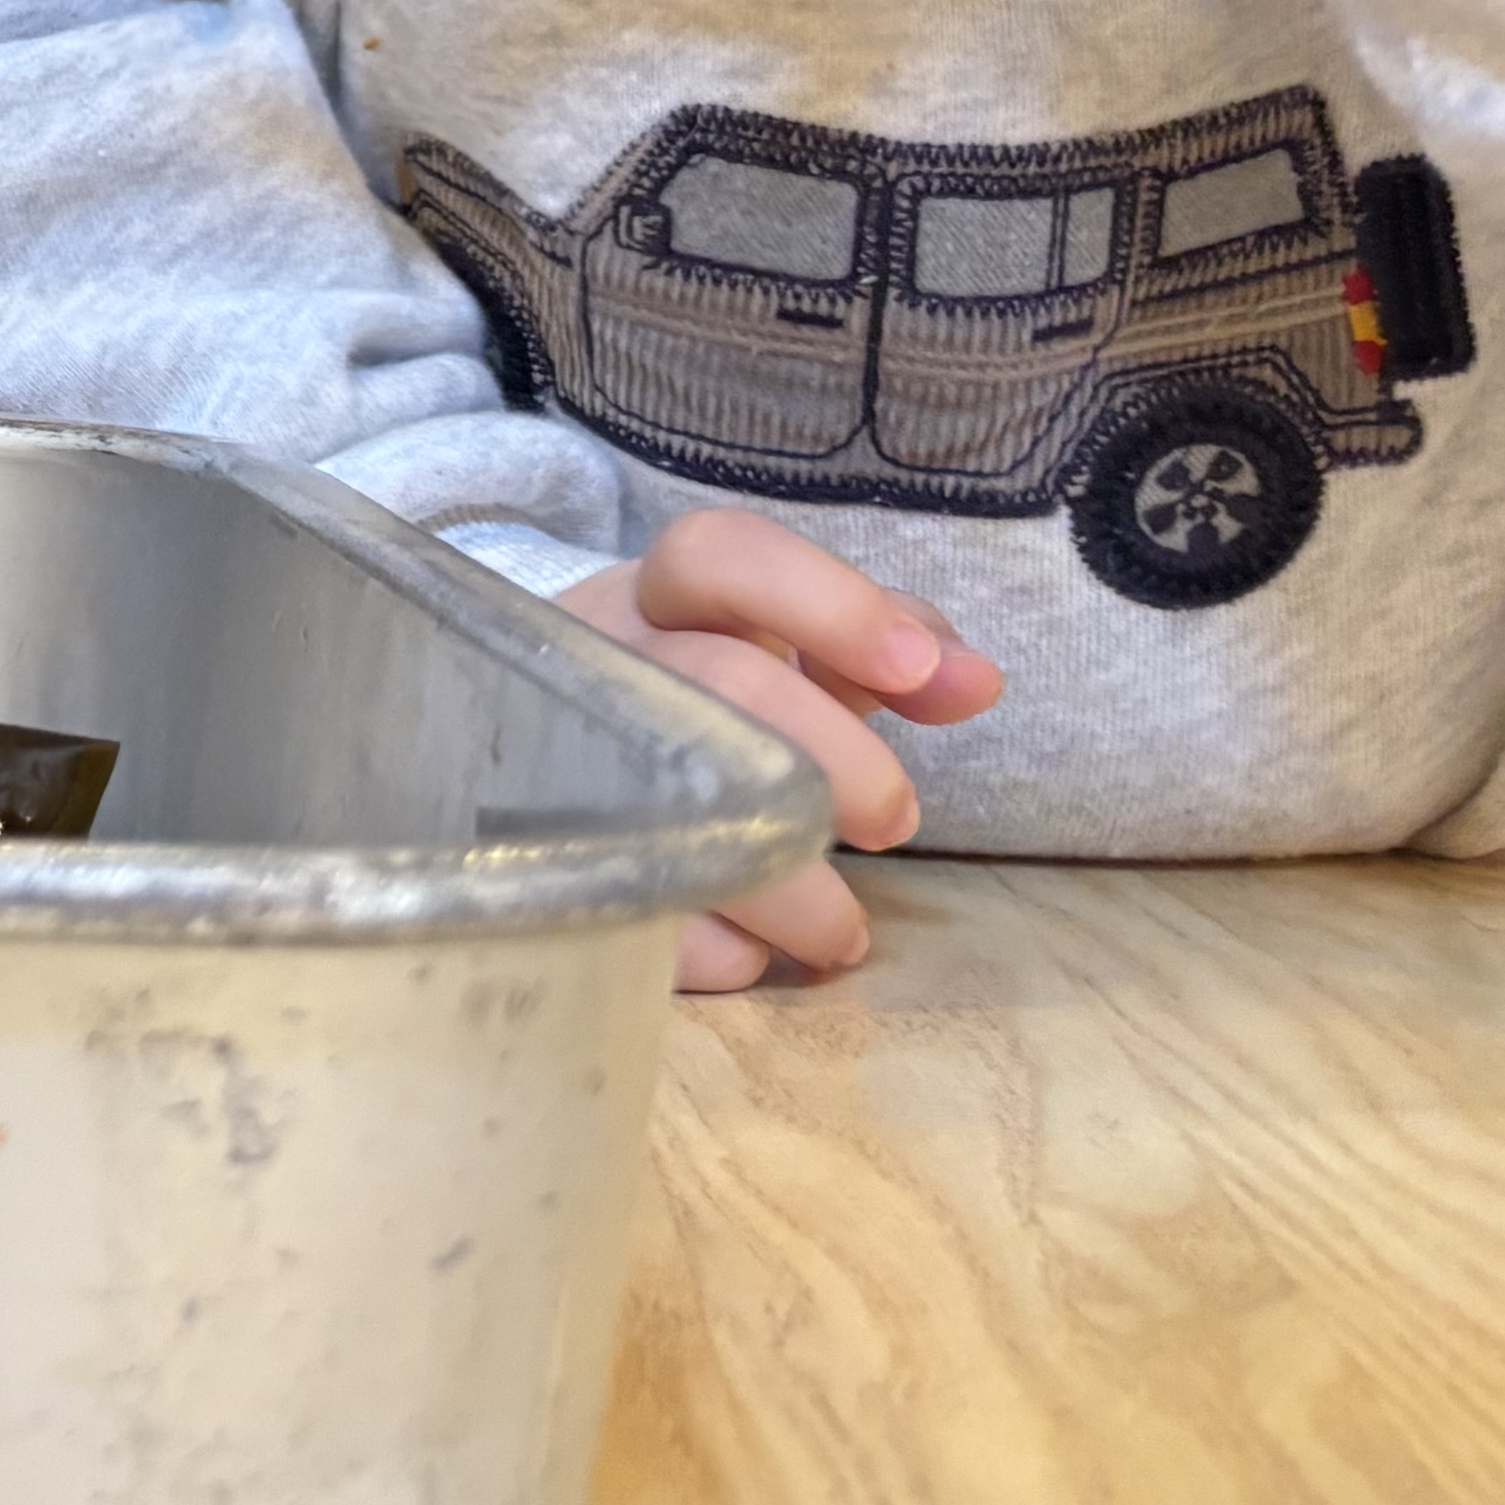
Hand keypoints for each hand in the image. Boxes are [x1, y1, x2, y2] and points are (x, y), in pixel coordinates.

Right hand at [555, 506, 1005, 989]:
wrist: (526, 757)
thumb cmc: (696, 695)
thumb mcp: (784, 648)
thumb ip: (890, 649)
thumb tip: (977, 679)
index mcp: (659, 598)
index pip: (721, 555)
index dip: (827, 605)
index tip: (914, 672)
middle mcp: (598, 662)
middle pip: (725, 683)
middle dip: (841, 763)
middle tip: (893, 821)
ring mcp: (559, 759)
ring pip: (686, 813)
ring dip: (800, 892)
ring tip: (843, 931)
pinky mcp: (546, 869)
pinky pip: (648, 919)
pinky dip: (725, 949)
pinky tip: (751, 949)